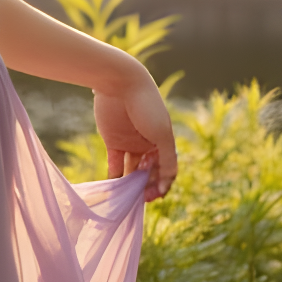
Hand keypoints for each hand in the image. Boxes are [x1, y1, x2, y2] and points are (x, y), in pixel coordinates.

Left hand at [95, 71, 177, 199]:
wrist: (119, 82)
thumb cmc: (146, 105)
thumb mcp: (162, 134)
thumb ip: (168, 159)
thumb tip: (168, 183)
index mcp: (164, 142)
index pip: (166, 170)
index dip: (162, 184)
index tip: (155, 195)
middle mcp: (149, 145)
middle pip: (149, 173)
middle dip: (146, 187)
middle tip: (139, 198)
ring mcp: (131, 144)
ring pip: (132, 171)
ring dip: (130, 185)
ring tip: (126, 197)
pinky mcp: (113, 142)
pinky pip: (115, 164)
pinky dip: (114, 178)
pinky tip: (113, 189)